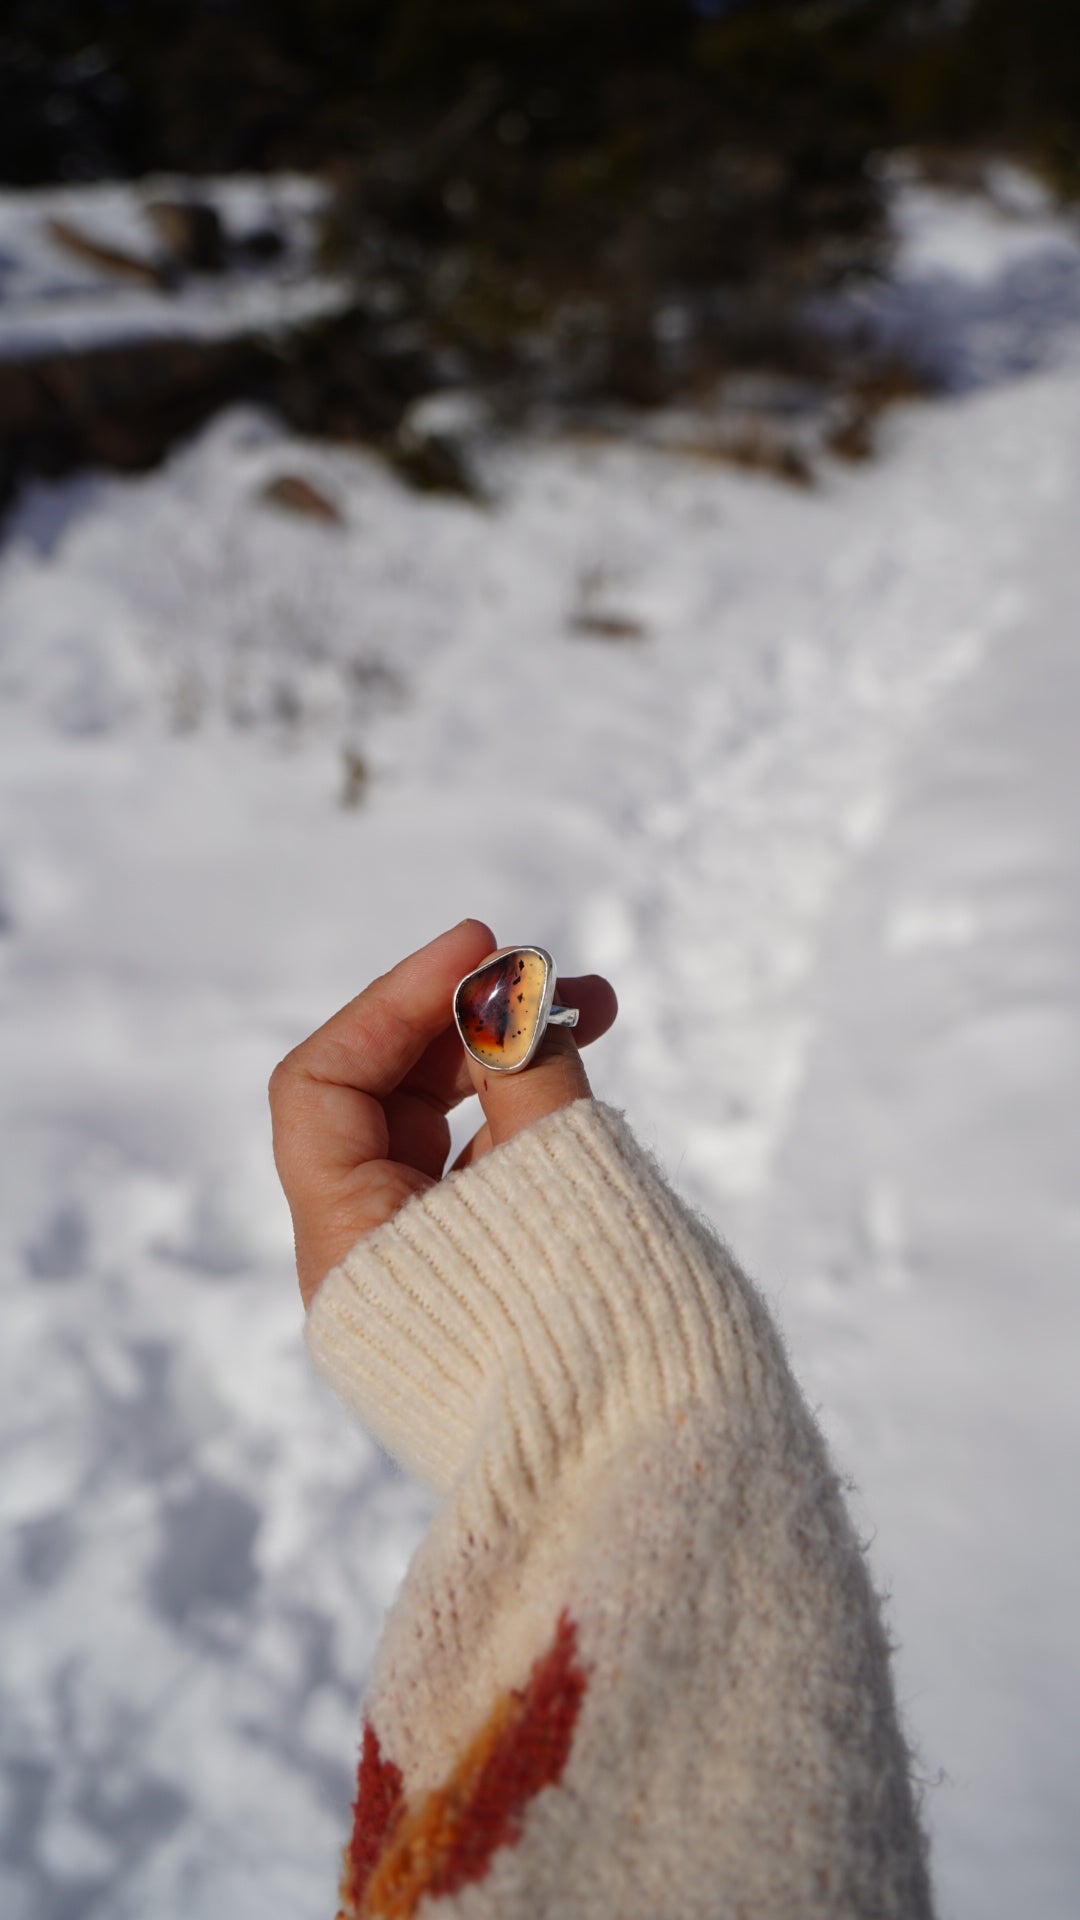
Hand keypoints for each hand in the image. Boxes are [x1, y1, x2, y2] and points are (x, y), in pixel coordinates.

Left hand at [269, 920, 617, 1306]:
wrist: (668, 1489)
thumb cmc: (604, 1344)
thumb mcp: (560, 1183)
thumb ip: (526, 1071)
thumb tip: (507, 989)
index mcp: (345, 1251)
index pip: (324, 1086)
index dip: (397, 1000)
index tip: (485, 947)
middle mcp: (367, 1265)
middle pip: (382, 1100)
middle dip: (467, 1024)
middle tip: (562, 977)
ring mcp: (426, 1278)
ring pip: (441, 1131)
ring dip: (507, 1058)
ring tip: (597, 1008)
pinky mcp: (485, 1285)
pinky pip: (485, 1173)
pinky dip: (528, 1116)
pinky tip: (584, 1075)